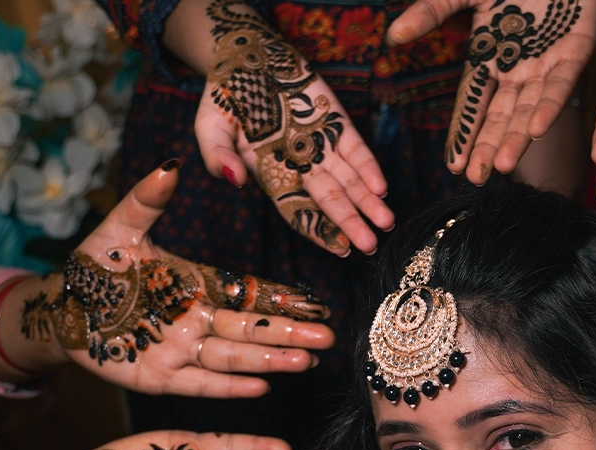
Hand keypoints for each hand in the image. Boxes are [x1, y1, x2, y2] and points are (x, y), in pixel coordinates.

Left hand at [20, 163, 334, 397]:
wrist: (59, 310)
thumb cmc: (93, 268)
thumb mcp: (119, 229)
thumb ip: (147, 201)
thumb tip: (171, 165)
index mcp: (196, 286)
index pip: (249, 293)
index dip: (282, 299)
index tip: (316, 304)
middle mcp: (196, 321)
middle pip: (251, 328)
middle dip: (289, 333)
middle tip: (328, 337)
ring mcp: (180, 351)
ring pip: (232, 357)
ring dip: (269, 359)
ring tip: (305, 360)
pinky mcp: (158, 377)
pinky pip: (199, 384)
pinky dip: (228, 387)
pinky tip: (260, 387)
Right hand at [197, 0, 392, 255]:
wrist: (245, 55)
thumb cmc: (223, 96)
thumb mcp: (209, 126)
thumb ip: (216, 154)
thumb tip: (234, 179)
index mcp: (270, 173)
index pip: (298, 209)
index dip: (318, 230)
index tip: (339, 248)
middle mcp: (300, 165)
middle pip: (329, 200)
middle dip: (350, 222)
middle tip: (370, 245)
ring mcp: (320, 144)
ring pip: (349, 179)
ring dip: (368, 200)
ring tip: (386, 221)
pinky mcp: (335, 122)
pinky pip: (355, 149)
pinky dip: (368, 166)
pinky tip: (382, 186)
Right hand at [388, 0, 595, 184]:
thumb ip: (431, 12)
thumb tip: (393, 37)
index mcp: (489, 57)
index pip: (472, 104)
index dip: (464, 133)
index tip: (453, 165)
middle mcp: (517, 68)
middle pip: (500, 116)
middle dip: (488, 147)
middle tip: (476, 178)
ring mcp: (547, 63)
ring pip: (529, 109)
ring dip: (516, 138)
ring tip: (504, 167)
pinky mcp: (576, 51)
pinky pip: (561, 85)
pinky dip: (549, 107)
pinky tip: (536, 131)